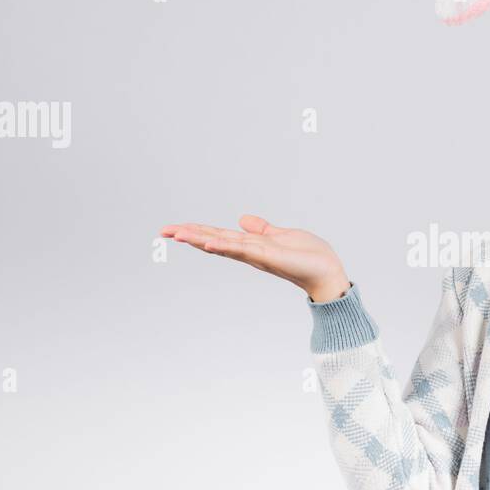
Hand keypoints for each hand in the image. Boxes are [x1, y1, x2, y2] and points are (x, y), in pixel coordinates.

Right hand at [160, 215, 349, 300]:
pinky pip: (242, 249)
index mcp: (250, 245)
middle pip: (213, 241)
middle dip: (188, 235)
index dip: (196, 231)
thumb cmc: (308, 256)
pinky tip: (208, 243)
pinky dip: (224, 246)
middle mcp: (249, 252)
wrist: (327, 270)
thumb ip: (261, 228)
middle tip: (163, 231)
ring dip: (198, 239)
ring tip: (176, 234)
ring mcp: (256, 255)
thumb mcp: (280, 235)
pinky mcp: (268, 256)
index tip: (174, 228)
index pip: (218, 236)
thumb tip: (242, 219)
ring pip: (222, 244)